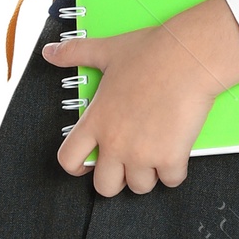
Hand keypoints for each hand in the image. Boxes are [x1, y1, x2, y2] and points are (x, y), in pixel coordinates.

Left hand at [43, 0, 238, 194]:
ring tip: (156, 154)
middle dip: (117, 179)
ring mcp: (143, 154)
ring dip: (148, 175)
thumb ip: (74, 53)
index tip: (88, 164)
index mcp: (96, 121)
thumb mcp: (106, 51)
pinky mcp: (171, 158)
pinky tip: (177, 152)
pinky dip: (175, 171)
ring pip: (140, 187)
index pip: (69, 160)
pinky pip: (171, 181)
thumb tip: (49, 52)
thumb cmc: (150, 53)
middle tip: (129, 163)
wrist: (188, 57)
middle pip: (105, 186)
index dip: (77, 166)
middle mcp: (115, 144)